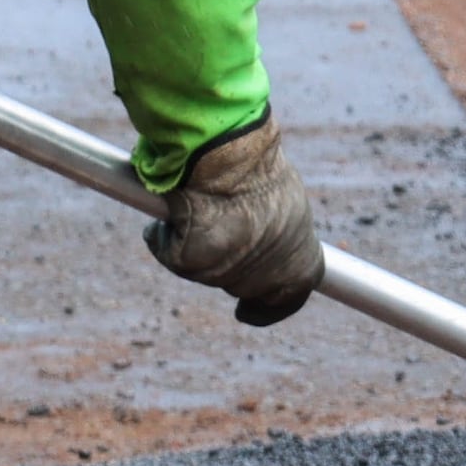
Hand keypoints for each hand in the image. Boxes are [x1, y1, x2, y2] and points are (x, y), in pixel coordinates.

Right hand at [150, 121, 323, 325]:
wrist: (232, 156)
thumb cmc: (262, 173)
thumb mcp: (287, 204)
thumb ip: (278, 231)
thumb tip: (259, 238)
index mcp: (301, 265)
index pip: (290, 297)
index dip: (269, 304)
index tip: (247, 309)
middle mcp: (265, 278)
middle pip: (242, 283)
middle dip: (230, 264)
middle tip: (221, 234)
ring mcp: (225, 274)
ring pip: (202, 269)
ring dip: (197, 245)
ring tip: (202, 206)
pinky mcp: (189, 263)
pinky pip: (169, 250)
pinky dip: (164, 234)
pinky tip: (173, 209)